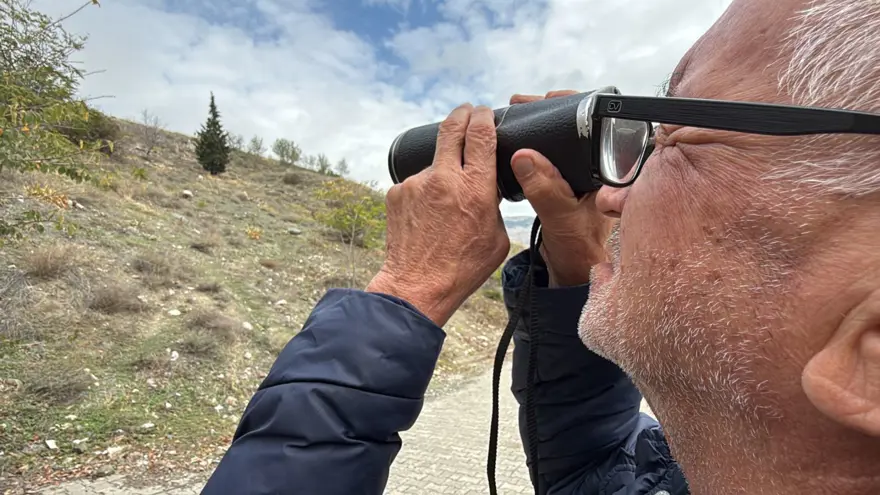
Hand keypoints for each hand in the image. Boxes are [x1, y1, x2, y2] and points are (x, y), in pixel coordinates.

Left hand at [366, 103, 509, 325]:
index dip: (484, 116)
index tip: (485, 112)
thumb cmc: (462, 267)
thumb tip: (489, 187)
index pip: (480, 134)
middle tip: (468, 112)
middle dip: (462, 114)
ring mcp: (415, 184)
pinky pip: (416, 183)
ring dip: (442, 171)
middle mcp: (442, 179)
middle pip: (451, 127)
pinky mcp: (396, 192)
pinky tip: (427, 215)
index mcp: (474, 189)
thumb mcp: (497, 237)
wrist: (416, 286)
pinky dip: (425, 191)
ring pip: (434, 162)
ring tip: (445, 203)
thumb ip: (494, 205)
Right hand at [508, 90, 616, 286]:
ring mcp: (583, 172)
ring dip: (541, 126)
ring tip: (517, 113)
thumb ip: (544, 189)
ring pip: (564, 138)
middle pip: (578, 125)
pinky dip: (537, 144)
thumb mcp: (559, 217)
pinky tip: (520, 139)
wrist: (571, 267)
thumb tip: (523, 155)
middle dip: (550, 110)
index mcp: (609, 170)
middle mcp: (600, 166)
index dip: (573, 105)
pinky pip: (553, 153)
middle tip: (522, 103)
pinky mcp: (567, 179)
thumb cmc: (577, 248)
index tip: (545, 99)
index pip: (599, 123)